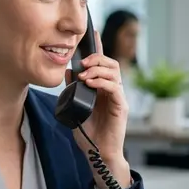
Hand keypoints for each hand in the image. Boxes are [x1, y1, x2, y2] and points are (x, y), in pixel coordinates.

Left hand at [65, 33, 130, 187]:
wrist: (98, 154)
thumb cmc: (89, 135)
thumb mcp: (75, 109)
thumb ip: (72, 91)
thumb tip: (67, 72)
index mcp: (102, 89)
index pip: (102, 64)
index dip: (98, 48)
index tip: (93, 33)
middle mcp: (112, 90)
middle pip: (111, 63)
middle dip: (96, 58)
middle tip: (82, 62)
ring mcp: (118, 98)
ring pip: (114, 72)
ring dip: (98, 69)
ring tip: (84, 75)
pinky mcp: (121, 106)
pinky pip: (115, 87)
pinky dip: (102, 82)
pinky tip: (91, 84)